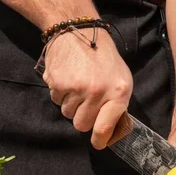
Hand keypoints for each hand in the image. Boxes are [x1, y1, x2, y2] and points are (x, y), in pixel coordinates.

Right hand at [43, 28, 132, 148]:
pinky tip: (67, 78)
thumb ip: (116, 104)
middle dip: (82, 116)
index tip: (98, 143)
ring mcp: (76, 88)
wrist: (78, 31)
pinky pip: (56, 100)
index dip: (100, 139)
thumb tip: (109, 130)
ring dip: (70, 104)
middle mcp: (97, 92)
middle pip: (82, 124)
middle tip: (85, 102)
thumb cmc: (103, 58)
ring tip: (77, 84)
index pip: (106, 126)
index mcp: (118, 92)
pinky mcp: (58, 83)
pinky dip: (60, 93)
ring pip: (67, 114)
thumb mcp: (120, 79)